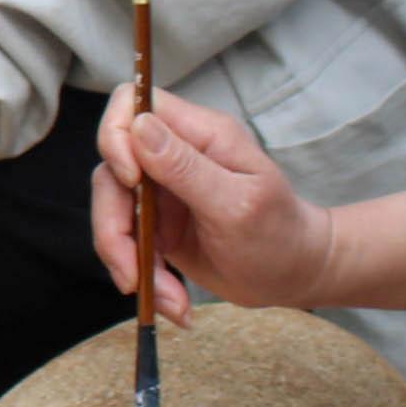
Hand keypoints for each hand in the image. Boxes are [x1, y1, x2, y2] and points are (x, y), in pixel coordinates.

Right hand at [95, 85, 341, 315]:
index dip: (116, 137)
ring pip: (112, 210)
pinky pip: (126, 241)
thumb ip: (186, 167)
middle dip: (113, 224)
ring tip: (169, 299)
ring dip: (128, 260)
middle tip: (133, 271)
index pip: (134, 104)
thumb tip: (139, 126)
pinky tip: (173, 301)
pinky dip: (143, 276)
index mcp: (200, 135)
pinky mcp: (156, 223)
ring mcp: (162, 190)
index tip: (131, 182)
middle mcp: (174, 156)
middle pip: (111, 168)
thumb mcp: (236, 205)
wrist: (294, 276)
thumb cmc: (280, 236)